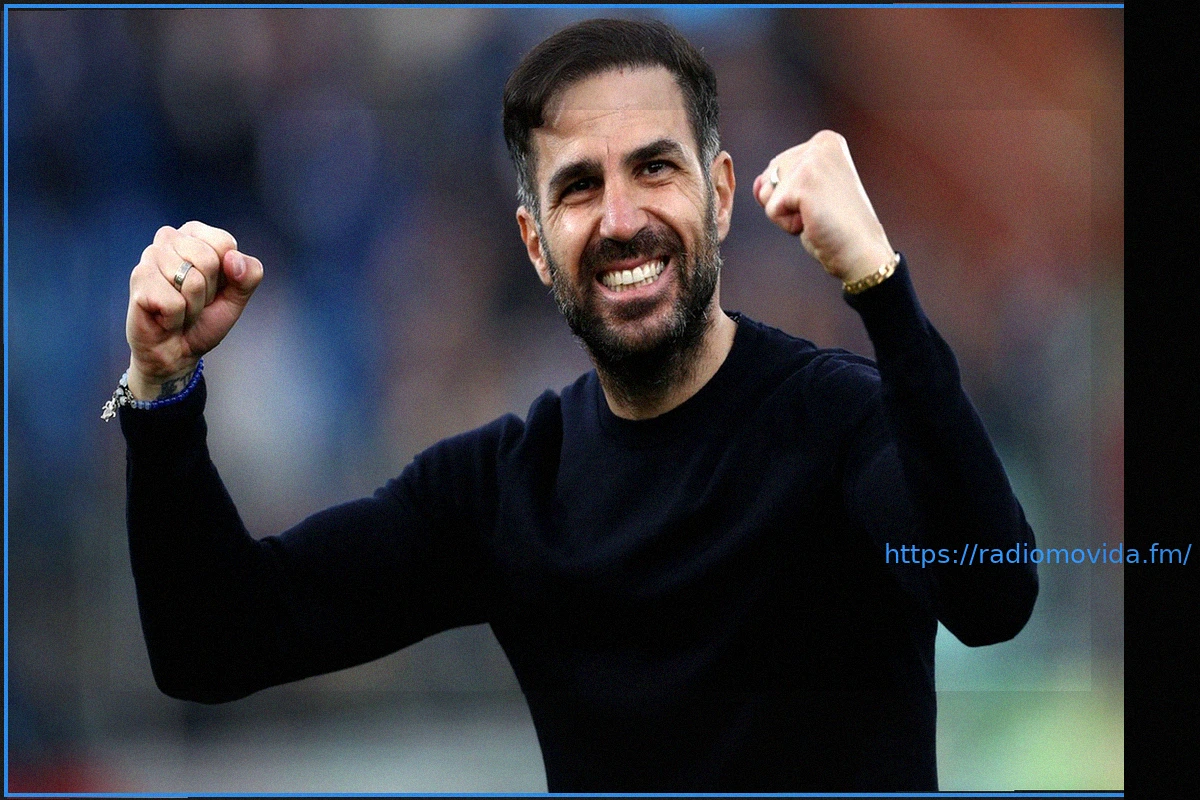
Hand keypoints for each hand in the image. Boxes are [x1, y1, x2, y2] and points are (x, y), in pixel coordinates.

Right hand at [125, 221, 263, 399]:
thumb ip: (249, 274)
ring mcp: (149, 256)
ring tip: (179, 308)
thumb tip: (233, 259)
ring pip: (192, 281)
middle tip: (193, 301)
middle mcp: (169, 239)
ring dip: (192, 306)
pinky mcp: (138, 279)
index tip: (212, 288)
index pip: (224, 242)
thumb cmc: (204, 319)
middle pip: (208, 260)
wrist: (177, 351)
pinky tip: (164, 316)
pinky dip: (176, 317)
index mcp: (195, 234)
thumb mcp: (237, 297)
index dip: (226, 274)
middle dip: (208, 291)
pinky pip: (174, 302)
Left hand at [752, 130, 894, 284]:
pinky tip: (814, 223)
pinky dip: (788, 225)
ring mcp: (812, 160)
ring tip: (817, 216)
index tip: (824, 201)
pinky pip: (771, 210)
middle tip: (820, 211)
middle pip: (769, 176)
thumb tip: (758, 184)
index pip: (777, 167)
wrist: (862, 253)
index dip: (792, 194)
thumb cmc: (836, 227)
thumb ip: (778, 181)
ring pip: (767, 193)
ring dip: (786, 214)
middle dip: (787, 202)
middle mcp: (820, 143)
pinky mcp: (803, 182)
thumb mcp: (805, 196)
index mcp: (825, 141)